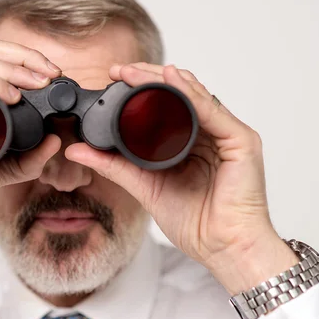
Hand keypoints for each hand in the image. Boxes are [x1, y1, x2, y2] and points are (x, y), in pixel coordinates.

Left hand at [66, 63, 297, 293]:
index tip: (113, 78)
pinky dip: (191, 93)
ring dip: (164, 79)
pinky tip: (172, 80)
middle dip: (149, 77)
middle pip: (181, 93)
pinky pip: (213, 111)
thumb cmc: (196, 223)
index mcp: (192, 142)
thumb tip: (76, 150)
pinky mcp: (242, 141)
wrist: (222, 248)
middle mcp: (211, 133)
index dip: (142, 89)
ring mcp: (228, 134)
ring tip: (135, 71)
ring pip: (195, 95)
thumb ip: (114, 166)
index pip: (168, 104)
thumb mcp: (145, 187)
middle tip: (119, 70)